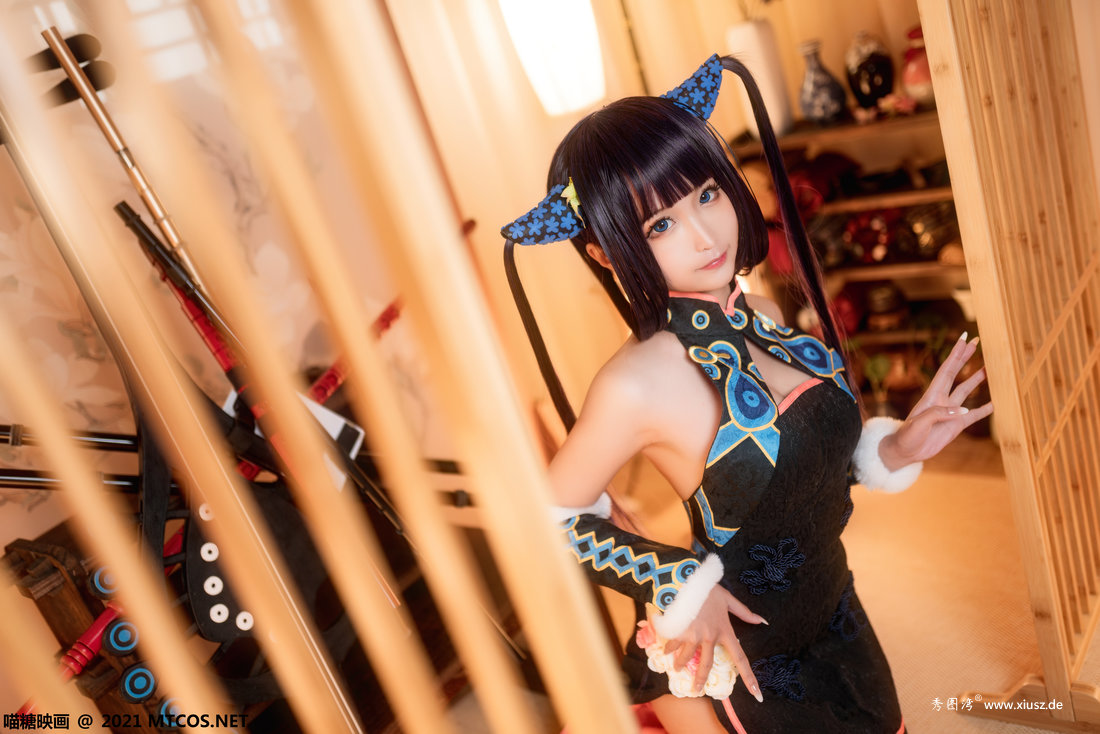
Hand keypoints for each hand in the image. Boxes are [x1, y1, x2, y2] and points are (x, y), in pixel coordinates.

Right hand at [656, 585, 765, 700]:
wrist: (684, 580)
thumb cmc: (707, 589)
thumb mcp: (728, 599)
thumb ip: (744, 612)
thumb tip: (762, 621)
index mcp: (724, 631)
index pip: (740, 658)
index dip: (749, 677)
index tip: (757, 695)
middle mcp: (710, 637)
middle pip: (707, 665)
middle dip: (700, 680)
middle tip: (695, 690)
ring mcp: (693, 636)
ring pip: (686, 657)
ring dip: (679, 663)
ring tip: (675, 667)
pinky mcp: (679, 632)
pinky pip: (673, 646)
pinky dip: (669, 649)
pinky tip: (666, 651)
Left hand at [878, 332, 993, 470]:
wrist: (905, 452)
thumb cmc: (907, 435)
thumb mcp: (920, 422)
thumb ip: (940, 413)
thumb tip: (964, 410)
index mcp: (932, 395)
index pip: (946, 370)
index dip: (956, 354)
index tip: (965, 338)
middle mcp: (942, 400)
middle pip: (957, 374)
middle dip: (966, 357)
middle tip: (978, 342)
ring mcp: (950, 412)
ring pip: (967, 391)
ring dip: (978, 379)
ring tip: (990, 368)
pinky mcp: (956, 426)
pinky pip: (974, 415)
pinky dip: (984, 409)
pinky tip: (995, 402)